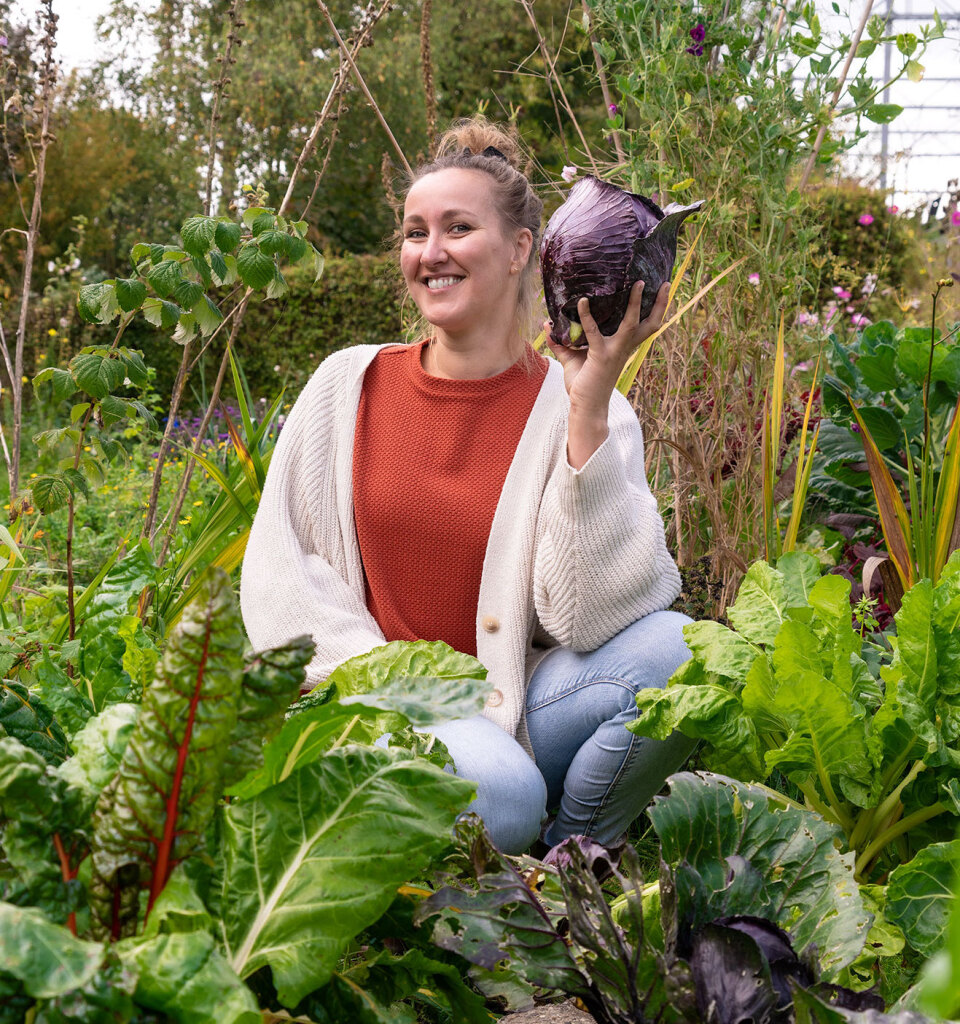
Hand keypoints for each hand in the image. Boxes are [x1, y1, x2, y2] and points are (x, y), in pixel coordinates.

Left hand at [545, 279, 669, 415]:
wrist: (585, 408)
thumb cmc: (583, 385)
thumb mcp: (572, 358)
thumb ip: (561, 341)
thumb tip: (548, 324)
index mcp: (623, 347)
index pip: (644, 326)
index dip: (654, 309)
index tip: (660, 290)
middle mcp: (624, 348)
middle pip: (650, 324)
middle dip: (660, 304)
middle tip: (665, 283)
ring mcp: (614, 351)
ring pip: (632, 323)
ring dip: (635, 303)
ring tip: (637, 283)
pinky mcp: (600, 356)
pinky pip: (594, 332)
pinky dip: (587, 316)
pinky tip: (582, 301)